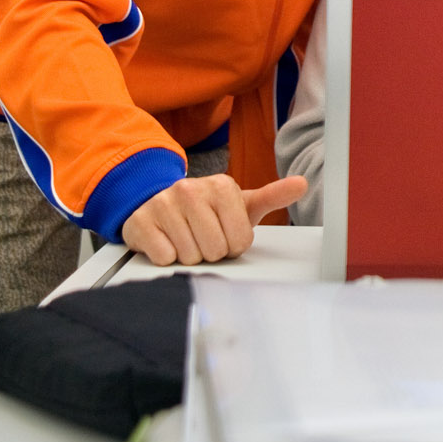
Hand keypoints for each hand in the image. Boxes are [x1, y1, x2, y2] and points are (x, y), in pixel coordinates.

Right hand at [120, 174, 307, 265]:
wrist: (158, 202)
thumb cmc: (205, 209)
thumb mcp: (240, 203)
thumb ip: (272, 195)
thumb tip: (302, 183)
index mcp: (221, 186)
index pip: (240, 241)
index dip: (233, 244)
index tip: (224, 231)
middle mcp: (190, 189)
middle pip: (215, 250)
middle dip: (211, 251)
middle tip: (203, 236)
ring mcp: (163, 204)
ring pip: (190, 256)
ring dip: (189, 255)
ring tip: (185, 237)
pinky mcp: (140, 222)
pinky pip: (165, 257)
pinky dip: (167, 256)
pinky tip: (166, 240)